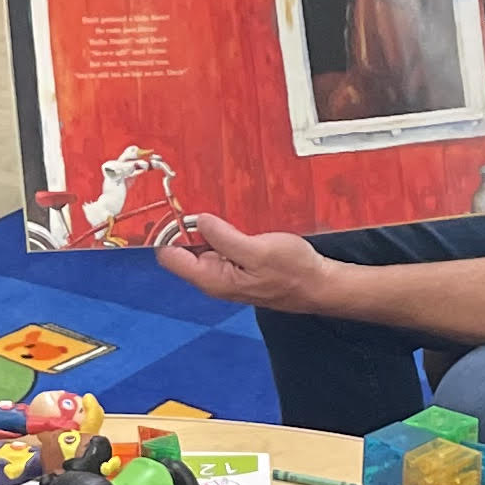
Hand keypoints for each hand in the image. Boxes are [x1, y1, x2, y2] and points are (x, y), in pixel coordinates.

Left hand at [160, 214, 335, 310]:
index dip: (166, 233)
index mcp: (212, 278)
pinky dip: (222, 231)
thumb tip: (199, 221)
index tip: (173, 208)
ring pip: (202, 245)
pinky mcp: (237, 264)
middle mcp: (213, 278)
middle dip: (187, 226)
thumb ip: (225, 238)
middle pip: (183, 250)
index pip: (170, 257)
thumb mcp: (258, 251)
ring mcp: (225, 272)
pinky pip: (219, 245)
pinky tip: (233, 219)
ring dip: (207, 227)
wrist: (318, 284)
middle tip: (200, 200)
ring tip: (219, 207)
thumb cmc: (292, 272)